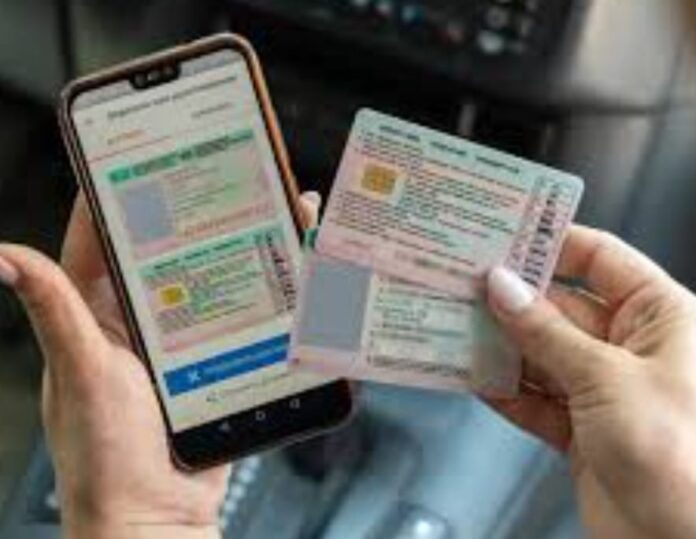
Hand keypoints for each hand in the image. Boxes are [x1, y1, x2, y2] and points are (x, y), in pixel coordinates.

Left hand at [0, 191, 320, 538]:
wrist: (156, 519)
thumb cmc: (105, 458)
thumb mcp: (83, 375)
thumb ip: (55, 311)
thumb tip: (0, 254)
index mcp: (96, 313)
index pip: (105, 235)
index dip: (121, 189)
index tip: (145, 146)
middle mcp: (140, 319)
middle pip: (174, 248)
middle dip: (204, 208)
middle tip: (232, 168)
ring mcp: (183, 339)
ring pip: (218, 276)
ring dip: (247, 244)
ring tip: (279, 207)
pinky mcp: (218, 360)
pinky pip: (245, 314)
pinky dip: (270, 291)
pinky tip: (295, 269)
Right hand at [486, 225, 695, 538]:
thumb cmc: (682, 458)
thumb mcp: (607, 378)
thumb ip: (547, 333)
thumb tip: (505, 288)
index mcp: (662, 318)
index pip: (601, 259)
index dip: (553, 244)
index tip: (506, 235)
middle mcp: (633, 349)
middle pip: (561, 308)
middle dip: (513, 299)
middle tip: (465, 283)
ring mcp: (604, 390)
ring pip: (541, 354)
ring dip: (501, 345)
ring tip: (457, 326)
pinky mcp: (582, 429)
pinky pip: (534, 398)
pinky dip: (505, 390)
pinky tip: (476, 376)